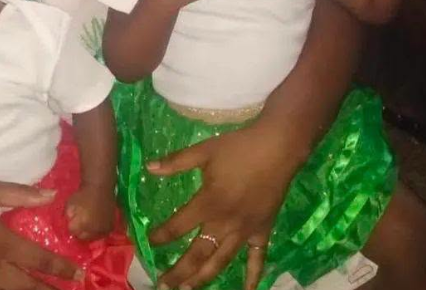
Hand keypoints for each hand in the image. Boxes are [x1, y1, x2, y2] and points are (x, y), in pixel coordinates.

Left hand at [66, 184, 115, 240]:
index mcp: (82, 223)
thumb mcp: (69, 203)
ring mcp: (103, 229)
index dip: (71, 227)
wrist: (100, 187)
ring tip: (87, 225)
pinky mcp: (110, 227)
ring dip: (89, 233)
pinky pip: (102, 234)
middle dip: (79, 232)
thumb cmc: (83, 194)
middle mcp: (94, 229)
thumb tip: (68, 224)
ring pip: (93, 238)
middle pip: (83, 238)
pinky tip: (95, 225)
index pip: (73, 232)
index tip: (71, 223)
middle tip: (79, 225)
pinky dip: (98, 231)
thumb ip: (67, 216)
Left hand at [146, 120, 299, 289]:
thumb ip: (176, 162)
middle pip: (197, 255)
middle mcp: (224, 224)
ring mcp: (245, 231)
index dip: (161, 236)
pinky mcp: (262, 231)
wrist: (277, 149)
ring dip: (203, 278)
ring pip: (221, 262)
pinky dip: (252, 276)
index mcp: (207, 204)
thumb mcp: (203, 151)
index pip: (177, 226)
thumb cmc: (238, 148)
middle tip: (163, 286)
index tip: (148, 242)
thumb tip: (148, 168)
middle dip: (178, 273)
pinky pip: (257, 259)